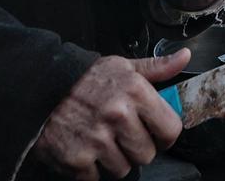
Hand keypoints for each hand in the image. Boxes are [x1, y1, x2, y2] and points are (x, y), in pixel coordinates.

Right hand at [33, 50, 189, 180]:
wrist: (40, 88)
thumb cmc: (85, 79)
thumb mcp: (123, 66)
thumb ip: (156, 67)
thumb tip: (184, 57)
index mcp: (135, 92)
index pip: (171, 129)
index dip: (164, 134)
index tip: (155, 132)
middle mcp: (118, 116)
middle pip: (147, 155)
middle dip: (136, 148)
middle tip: (122, 135)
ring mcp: (97, 140)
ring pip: (122, 169)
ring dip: (113, 160)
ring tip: (101, 141)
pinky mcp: (76, 159)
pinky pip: (95, 178)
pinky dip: (90, 169)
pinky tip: (84, 148)